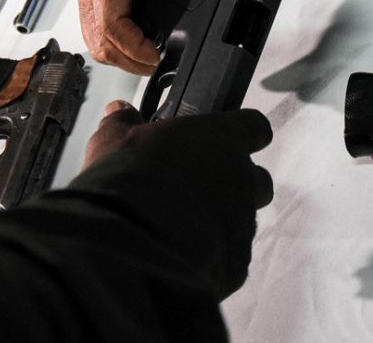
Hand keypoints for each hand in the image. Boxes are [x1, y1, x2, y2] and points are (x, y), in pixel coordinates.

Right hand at [72, 0, 212, 74]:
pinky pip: (93, 27)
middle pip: (97, 41)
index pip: (111, 23)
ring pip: (92, 40)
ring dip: (118, 55)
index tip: (155, 56)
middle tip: (155, 62)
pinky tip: (133, 41)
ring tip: (146, 56)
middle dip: (127, 61)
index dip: (133, 48)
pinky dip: (112, 41)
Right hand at [73, 100, 273, 297]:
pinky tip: (183, 256)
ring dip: (224, 221)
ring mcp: (244, 221)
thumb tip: (119, 111)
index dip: (245, 133)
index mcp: (222, 139)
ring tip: (186, 227)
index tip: (229, 139)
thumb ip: (123, 122)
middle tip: (199, 189)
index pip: (255, 127)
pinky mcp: (238, 261)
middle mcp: (243, 178)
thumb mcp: (114, 141)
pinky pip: (232, 256)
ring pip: (246, 218)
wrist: (134, 240)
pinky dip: (214, 255)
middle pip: (258, 178)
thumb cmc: (130, 178)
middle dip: (237, 184)